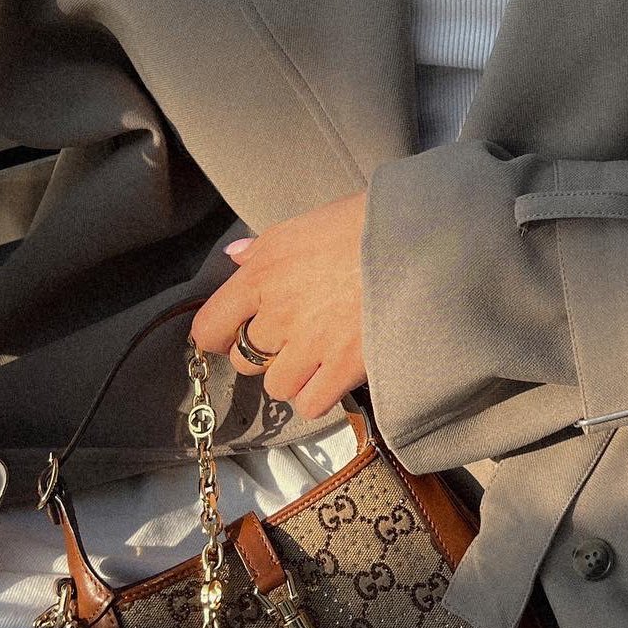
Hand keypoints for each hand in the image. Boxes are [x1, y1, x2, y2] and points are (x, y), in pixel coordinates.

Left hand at [190, 191, 368, 419]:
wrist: (417, 238)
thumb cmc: (361, 224)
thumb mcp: (302, 225)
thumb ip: (263, 248)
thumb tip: (235, 256)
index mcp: (262, 276)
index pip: (210, 327)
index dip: (217, 337)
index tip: (229, 337)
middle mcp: (279, 314)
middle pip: (245, 361)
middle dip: (262, 354)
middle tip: (289, 340)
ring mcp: (311, 345)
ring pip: (276, 386)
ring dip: (291, 377)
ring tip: (315, 359)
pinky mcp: (345, 367)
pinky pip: (310, 403)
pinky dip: (316, 396)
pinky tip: (331, 376)